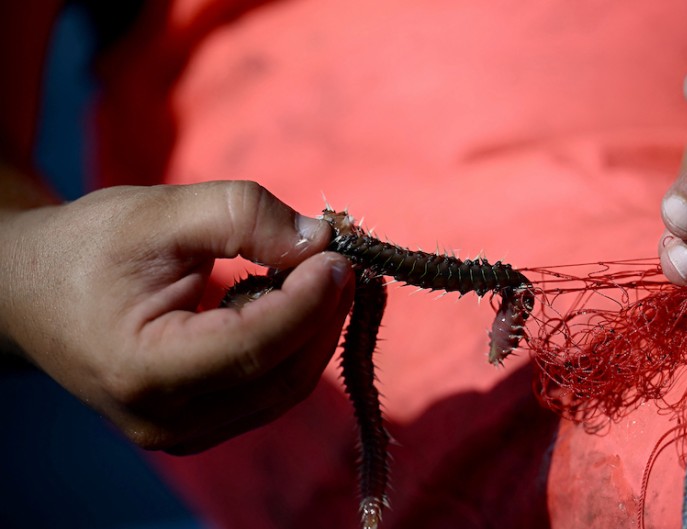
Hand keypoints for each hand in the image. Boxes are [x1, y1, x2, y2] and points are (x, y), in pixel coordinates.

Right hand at [0, 181, 354, 452]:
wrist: (32, 292)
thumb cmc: (87, 248)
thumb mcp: (158, 212)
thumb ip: (240, 215)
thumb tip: (320, 239)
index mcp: (143, 371)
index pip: (254, 346)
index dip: (308, 300)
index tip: (337, 254)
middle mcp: (166, 420)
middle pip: (281, 374)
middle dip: (324, 313)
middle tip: (342, 257)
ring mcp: (184, 432)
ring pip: (284, 387)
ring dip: (318, 329)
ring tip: (326, 273)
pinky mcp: (200, 425)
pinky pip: (269, 389)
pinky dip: (296, 344)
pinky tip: (299, 300)